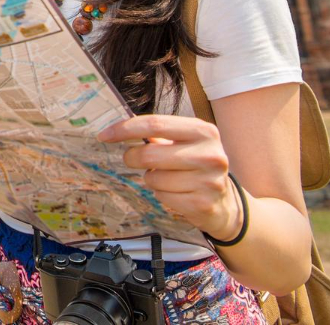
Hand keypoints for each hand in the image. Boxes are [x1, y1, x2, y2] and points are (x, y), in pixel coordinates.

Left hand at [98, 114, 243, 239]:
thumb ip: (157, 132)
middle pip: (149, 154)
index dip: (125, 129)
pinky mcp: (202, 204)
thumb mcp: (185, 142)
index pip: (154, 124)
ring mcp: (209, 181)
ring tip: (168, 178)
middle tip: (133, 160)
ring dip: (151, 179)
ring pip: (154, 179)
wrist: (224, 204)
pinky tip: (177, 193)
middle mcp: (210, 155)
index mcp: (203, 131)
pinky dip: (162, 195)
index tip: (104, 135)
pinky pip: (163, 197)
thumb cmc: (195, 165)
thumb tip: (117, 127)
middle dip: (132, 158)